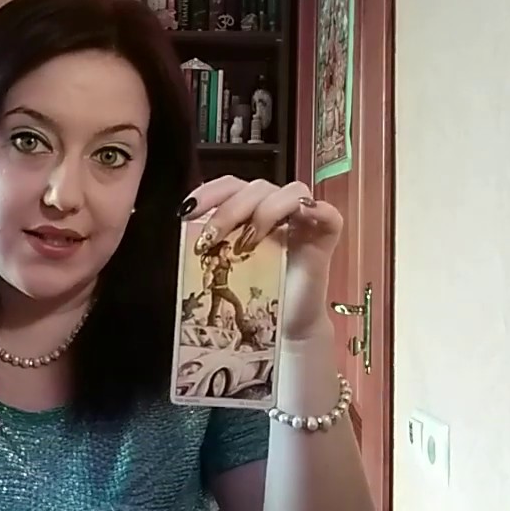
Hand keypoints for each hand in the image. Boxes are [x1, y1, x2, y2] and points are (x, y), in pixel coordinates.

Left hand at [181, 176, 342, 339]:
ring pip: (289, 192)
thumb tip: (181, 229)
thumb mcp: (223, 264)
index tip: (186, 212)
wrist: (283, 325)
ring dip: (265, 211)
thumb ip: (209, 243)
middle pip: (255, 188)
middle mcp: (275, 206)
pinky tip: (302, 217)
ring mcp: (303, 218)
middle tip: (211, 239)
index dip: (208, 192)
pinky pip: (328, 213)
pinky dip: (316, 210)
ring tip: (249, 243)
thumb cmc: (253, 293)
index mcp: (248, 208)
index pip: (230, 186)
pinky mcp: (326, 234)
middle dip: (229, 210)